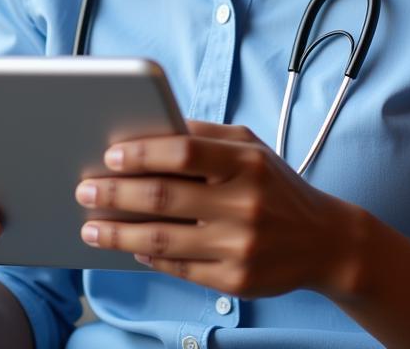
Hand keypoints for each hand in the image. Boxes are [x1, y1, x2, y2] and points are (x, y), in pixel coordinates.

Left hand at [74, 120, 365, 298]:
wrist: (324, 240)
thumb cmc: (274, 184)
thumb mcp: (250, 147)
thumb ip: (204, 134)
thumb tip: (151, 128)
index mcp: (246, 162)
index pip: (185, 151)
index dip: (143, 152)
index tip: (109, 155)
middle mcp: (244, 203)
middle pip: (165, 196)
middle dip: (116, 193)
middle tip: (85, 189)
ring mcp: (240, 245)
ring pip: (164, 240)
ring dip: (119, 233)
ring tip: (91, 227)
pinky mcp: (235, 282)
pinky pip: (179, 269)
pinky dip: (148, 257)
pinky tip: (129, 247)